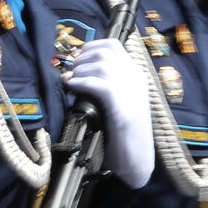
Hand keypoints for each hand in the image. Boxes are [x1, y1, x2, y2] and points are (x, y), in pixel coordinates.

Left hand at [63, 38, 152, 187]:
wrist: (137, 162)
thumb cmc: (121, 135)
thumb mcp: (114, 103)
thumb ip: (104, 85)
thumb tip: (76, 71)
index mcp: (135, 76)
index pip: (113, 45)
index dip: (90, 47)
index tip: (76, 58)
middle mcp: (135, 80)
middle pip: (104, 52)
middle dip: (81, 58)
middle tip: (70, 72)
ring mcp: (131, 94)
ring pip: (101, 65)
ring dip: (79, 70)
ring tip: (70, 82)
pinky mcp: (123, 110)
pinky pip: (100, 84)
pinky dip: (82, 82)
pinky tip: (73, 88)